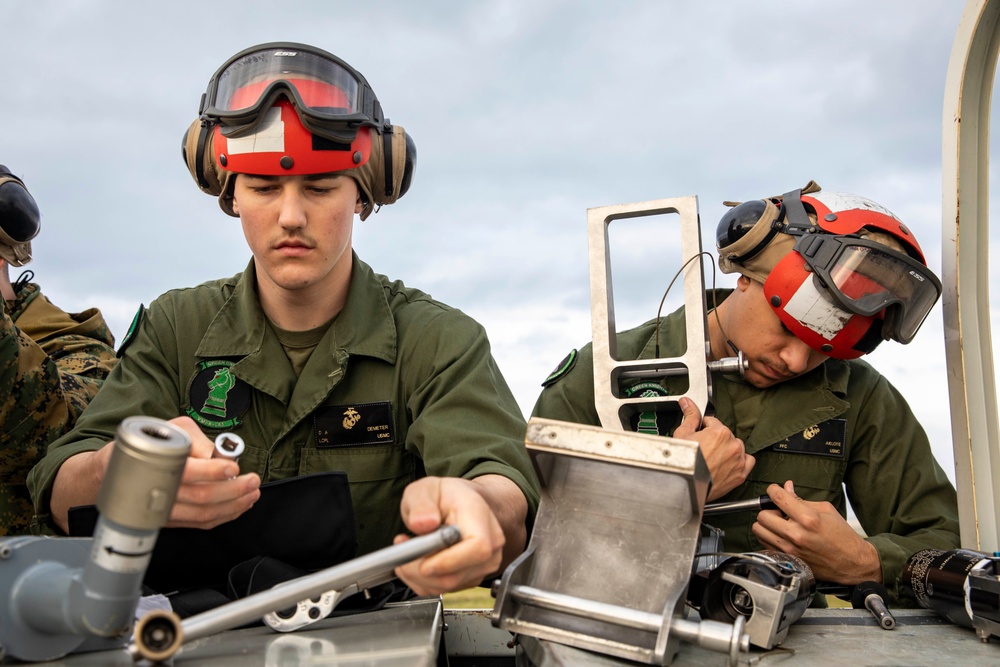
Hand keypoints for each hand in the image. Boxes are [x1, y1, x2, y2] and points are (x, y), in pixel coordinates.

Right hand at [164, 417, 260, 528]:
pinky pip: (202, 523)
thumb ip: (200, 442)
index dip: (213, 471)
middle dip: (233, 490)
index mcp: (161, 465)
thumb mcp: (178, 431)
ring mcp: (166, 509)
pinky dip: (225, 515)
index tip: (233, 468)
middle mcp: (161, 491)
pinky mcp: (173, 520)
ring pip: (204, 514)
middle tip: (253, 481)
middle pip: (201, 496)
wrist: (130, 466)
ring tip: (252, 493)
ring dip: (234, 505)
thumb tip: (221, 458)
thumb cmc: (159, 444)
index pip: (188, 472)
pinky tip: (240, 505)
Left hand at [394, 476, 507, 595]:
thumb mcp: (425, 489)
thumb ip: (420, 504)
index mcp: (480, 516)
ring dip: (418, 576)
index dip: (448, 561)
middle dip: (420, 571)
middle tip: (401, 553)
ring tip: (408, 552)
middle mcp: (490, 542)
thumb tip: (422, 523)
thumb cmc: (446, 496)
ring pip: (448, 585)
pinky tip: (418, 561)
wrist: (461, 504)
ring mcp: (485, 563)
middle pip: (457, 574)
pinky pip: (445, 589)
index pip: (477, 547)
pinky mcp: (474, 577)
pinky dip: (424, 581)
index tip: (422, 563)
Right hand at [673, 397, 753, 500]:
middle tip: (704, 448)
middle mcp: (733, 445)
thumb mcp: (683, 434)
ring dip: (729, 449)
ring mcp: (739, 460)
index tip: (700, 435)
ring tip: (714, 457)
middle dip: (716, 439)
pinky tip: (728, 463)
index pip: (713, 422)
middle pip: (726, 435)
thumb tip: (688, 403)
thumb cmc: (683, 463)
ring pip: (737, 447)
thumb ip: (690, 416)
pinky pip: (748, 461)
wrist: (686, 486)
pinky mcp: (741, 474)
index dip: (704, 428)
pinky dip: (741, 461)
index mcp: (720, 432)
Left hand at [752, 480, 880, 583]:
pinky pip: (764, 543)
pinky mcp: (788, 559)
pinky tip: (780, 534)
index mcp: (808, 518)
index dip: (773, 490)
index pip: (777, 497)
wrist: (852, 563)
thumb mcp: (826, 510)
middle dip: (768, 509)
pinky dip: (768, 536)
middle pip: (762, 515)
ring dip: (765, 524)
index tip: (774, 490)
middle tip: (779, 511)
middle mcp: (796, 534)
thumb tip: (786, 487)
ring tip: (778, 523)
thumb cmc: (842, 536)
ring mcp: (790, 549)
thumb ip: (802, 499)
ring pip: (758, 530)